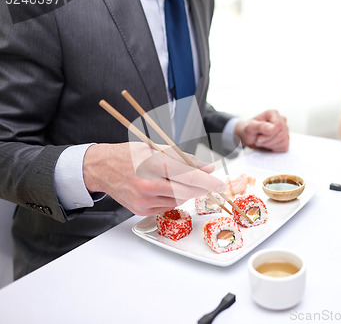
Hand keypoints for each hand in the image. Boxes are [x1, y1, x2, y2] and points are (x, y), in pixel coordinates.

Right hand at [83, 142, 225, 215]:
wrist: (101, 169)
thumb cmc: (129, 155)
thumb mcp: (157, 149)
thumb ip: (184, 159)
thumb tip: (207, 168)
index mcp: (152, 165)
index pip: (188, 176)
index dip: (208, 181)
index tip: (220, 183)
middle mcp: (147, 185)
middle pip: (186, 191)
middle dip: (201, 188)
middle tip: (211, 183)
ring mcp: (143, 201)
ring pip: (178, 200)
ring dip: (187, 191)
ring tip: (183, 180)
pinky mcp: (140, 210)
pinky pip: (166, 206)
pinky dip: (173, 197)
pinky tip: (167, 188)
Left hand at [234, 110, 288, 151]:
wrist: (248, 138)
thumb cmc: (248, 130)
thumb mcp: (249, 128)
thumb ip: (260, 126)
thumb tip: (272, 128)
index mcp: (273, 113)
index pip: (278, 125)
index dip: (269, 134)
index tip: (259, 137)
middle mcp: (281, 120)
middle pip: (281, 135)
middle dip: (267, 141)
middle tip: (258, 140)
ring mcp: (285, 130)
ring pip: (283, 142)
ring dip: (269, 145)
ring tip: (262, 141)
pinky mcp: (286, 140)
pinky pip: (284, 147)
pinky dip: (274, 149)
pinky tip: (267, 144)